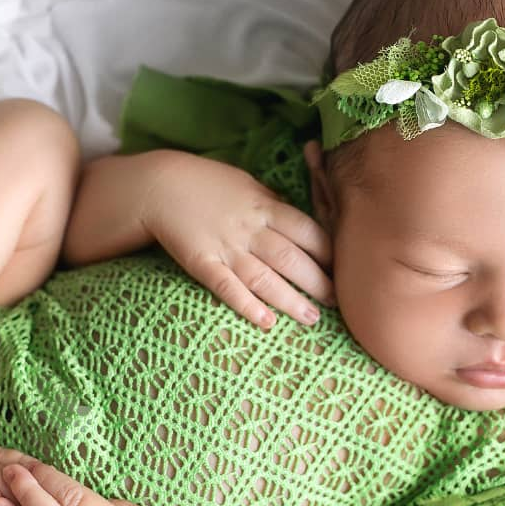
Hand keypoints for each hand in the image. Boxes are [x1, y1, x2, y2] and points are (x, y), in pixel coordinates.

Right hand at [143, 149, 335, 329]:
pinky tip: (266, 322)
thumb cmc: (207, 183)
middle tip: (337, 302)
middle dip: (318, 282)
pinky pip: (227, 287)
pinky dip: (247, 306)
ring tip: (311, 318)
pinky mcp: (201, 263)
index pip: (307, 231)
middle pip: (292, 258)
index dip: (328, 252)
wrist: (159, 185)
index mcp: (265, 206)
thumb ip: (273, 205)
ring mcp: (226, 247)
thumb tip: (300, 222)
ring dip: (290, 300)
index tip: (345, 269)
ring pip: (265, 278)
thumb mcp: (247, 185)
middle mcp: (250, 228)